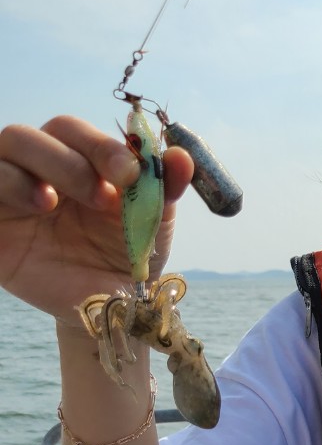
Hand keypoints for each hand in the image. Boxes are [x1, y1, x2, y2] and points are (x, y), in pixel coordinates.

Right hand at [0, 115, 192, 325]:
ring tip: (55, 204)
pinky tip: (37, 207)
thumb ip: (165, 188)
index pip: (79, 133)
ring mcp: (15, 192)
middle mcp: (45, 170)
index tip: (129, 173)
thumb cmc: (128, 261)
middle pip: (39, 133)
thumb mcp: (153, 225)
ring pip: (10, 144)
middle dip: (71, 158)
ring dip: (39, 167)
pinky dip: (9, 183)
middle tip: (100, 196)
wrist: (108, 311)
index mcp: (84, 164)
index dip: (102, 146)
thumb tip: (182, 156)